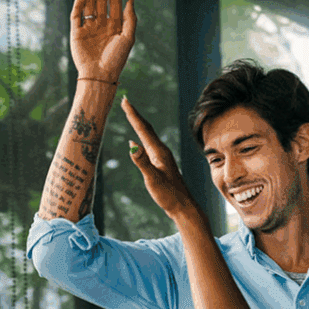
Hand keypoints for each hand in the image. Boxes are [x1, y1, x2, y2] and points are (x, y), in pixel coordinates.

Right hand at [70, 0, 135, 85]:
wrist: (99, 76)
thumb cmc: (116, 60)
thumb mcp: (128, 38)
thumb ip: (130, 19)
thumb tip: (130, 0)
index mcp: (114, 26)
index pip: (113, 2)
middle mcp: (101, 25)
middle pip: (100, 0)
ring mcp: (88, 29)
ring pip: (88, 4)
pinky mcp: (76, 34)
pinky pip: (76, 16)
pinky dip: (79, 5)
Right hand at [122, 97, 204, 226]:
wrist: (183, 207)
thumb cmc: (168, 195)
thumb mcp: (152, 180)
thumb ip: (142, 162)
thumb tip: (131, 144)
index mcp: (158, 152)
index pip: (142, 129)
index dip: (133, 115)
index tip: (124, 101)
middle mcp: (161, 151)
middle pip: (146, 128)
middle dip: (135, 114)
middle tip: (125, 101)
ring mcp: (162, 157)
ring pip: (148, 135)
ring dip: (139, 124)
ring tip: (131, 115)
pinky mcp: (162, 164)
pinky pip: (149, 145)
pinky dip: (142, 137)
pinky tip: (139, 141)